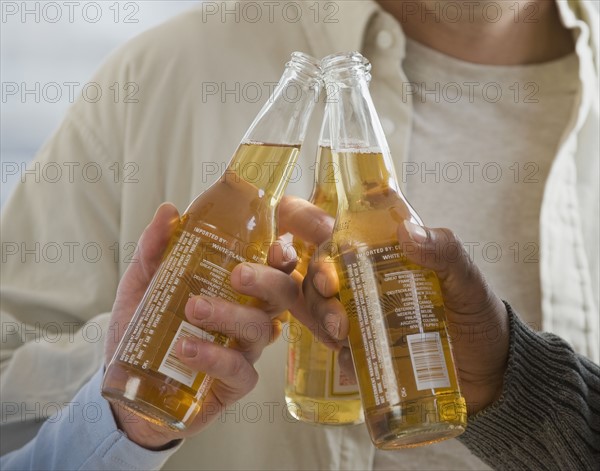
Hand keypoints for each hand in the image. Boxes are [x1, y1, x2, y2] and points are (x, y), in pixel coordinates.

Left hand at [104, 202, 298, 448]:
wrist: (128, 389)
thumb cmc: (145, 331)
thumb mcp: (143, 284)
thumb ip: (155, 250)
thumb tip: (168, 210)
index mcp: (236, 290)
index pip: (274, 268)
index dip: (284, 257)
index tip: (275, 247)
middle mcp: (248, 317)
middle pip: (281, 296)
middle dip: (266, 282)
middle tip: (238, 275)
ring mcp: (244, 351)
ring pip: (260, 330)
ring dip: (230, 315)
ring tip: (194, 309)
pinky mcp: (234, 384)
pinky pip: (240, 371)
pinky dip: (216, 357)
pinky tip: (186, 349)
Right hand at [301, 218, 509, 414]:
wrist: (492, 376)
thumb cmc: (480, 318)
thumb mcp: (467, 281)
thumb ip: (446, 252)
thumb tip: (407, 232)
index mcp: (386, 258)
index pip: (342, 240)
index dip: (319, 244)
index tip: (329, 268)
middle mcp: (368, 285)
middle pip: (322, 276)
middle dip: (317, 288)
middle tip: (333, 302)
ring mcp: (364, 319)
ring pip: (322, 310)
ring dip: (321, 318)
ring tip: (340, 334)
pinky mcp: (366, 352)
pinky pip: (339, 350)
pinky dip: (339, 354)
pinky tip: (349, 359)